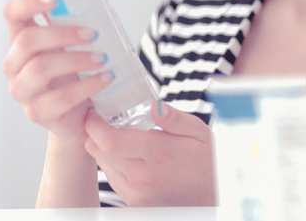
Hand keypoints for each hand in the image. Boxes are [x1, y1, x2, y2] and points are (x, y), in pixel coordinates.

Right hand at [3, 0, 111, 144]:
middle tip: (93, 35)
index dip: (29, 2)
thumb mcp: (76, 50)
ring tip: (103, 60)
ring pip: (40, 68)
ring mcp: (23, 90)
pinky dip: (87, 86)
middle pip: (27, 40)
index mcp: (22, 43)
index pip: (12, 14)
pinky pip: (60, 97)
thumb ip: (77, 31)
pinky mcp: (38, 112)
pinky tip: (105, 80)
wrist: (83, 117)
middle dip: (63, 34)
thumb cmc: (78, 76)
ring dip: (76, 60)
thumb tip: (96, 6)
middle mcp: (15, 65)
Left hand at [84, 101, 215, 206]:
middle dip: (95, 132)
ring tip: (123, 138)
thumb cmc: (207, 163)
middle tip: (107, 120)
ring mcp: (135, 191)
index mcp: (159, 153)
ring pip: (101, 163)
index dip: (94, 124)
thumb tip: (155, 106)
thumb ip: (176, 119)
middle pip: (96, 150)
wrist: (211, 199)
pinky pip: (111, 176)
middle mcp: (142, 175)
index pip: (108, 140)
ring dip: (104, 148)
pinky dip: (114, 163)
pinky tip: (132, 156)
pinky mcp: (132, 200)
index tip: (97, 113)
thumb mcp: (200, 134)